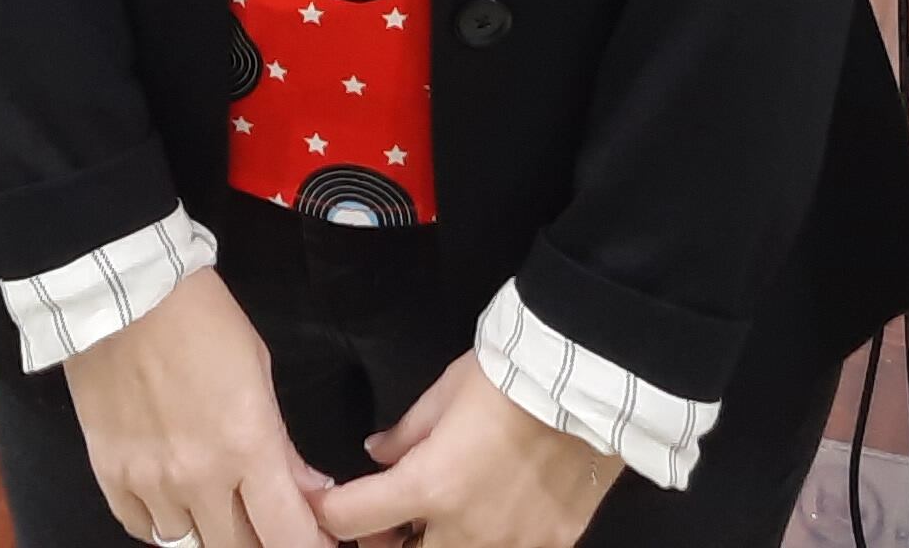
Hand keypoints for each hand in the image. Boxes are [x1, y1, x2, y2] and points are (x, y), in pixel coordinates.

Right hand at [67, 268, 331, 547]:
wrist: (124, 293)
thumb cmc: (201, 319)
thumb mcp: (259, 371)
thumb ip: (282, 443)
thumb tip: (308, 488)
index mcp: (247, 446)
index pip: (287, 535)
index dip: (308, 547)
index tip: (316, 542)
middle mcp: (199, 478)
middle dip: (261, 542)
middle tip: (266, 521)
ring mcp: (150, 482)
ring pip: (188, 546)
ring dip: (210, 533)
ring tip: (219, 508)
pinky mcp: (111, 476)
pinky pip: (142, 529)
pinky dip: (163, 524)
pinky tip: (176, 503)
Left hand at [318, 355, 619, 547]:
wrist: (585, 378)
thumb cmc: (507, 377)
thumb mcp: (443, 394)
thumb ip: (405, 435)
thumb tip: (378, 455)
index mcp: (430, 487)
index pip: (353, 517)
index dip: (328, 512)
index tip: (323, 506)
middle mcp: (466, 529)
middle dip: (392, 540)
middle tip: (392, 519)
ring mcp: (513, 544)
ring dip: (442, 541)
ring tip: (447, 514)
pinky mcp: (552, 544)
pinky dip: (495, 538)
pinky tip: (497, 515)